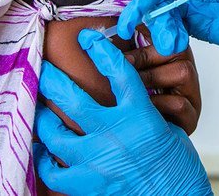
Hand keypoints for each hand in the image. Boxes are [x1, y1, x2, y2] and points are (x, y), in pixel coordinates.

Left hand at [35, 30, 211, 195]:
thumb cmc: (179, 168)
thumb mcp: (170, 129)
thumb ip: (147, 111)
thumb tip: (134, 96)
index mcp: (140, 114)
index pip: (118, 71)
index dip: (100, 50)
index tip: (87, 38)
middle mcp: (115, 133)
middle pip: (72, 98)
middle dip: (53, 80)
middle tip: (43, 70)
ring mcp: (98, 159)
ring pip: (54, 134)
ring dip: (43, 121)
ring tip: (39, 112)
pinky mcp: (89, 184)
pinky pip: (54, 171)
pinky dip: (45, 161)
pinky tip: (43, 152)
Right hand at [117, 0, 218, 63]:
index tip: (133, 9)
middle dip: (148, 11)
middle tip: (137, 31)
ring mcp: (198, 0)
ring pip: (164, 12)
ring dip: (160, 28)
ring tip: (170, 45)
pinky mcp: (200, 21)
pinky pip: (175, 27)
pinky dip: (169, 36)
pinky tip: (173, 46)